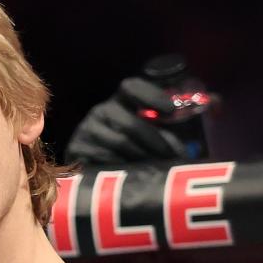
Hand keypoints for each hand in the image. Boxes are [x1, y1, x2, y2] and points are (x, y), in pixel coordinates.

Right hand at [65, 75, 187, 167]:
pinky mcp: (76, 149)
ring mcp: (86, 130)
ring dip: (142, 157)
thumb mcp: (140, 136)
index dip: (151, 95)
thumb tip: (186, 144)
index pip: (131, 87)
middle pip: (131, 123)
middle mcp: (100, 111)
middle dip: (155, 141)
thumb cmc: (122, 151)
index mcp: (118, 102)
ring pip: (120, 143)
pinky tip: (130, 174)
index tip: (170, 111)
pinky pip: (105, 159)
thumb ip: (161, 134)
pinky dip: (121, 167)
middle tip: (170, 156)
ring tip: (155, 168)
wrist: (85, 169)